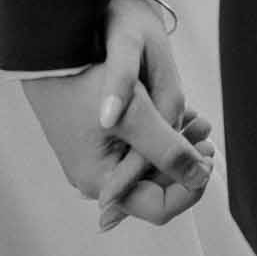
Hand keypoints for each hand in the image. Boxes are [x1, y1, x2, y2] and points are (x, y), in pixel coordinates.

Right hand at [95, 0, 216, 230]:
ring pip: (147, 162)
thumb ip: (169, 151)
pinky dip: (157, 133)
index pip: (159, 207)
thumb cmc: (87, 80)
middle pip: (154, 184)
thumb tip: (200, 177)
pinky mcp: (94, 140)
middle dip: (184, 159)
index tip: (207, 155)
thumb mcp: (138, 117)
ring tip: (196, 118)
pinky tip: (173, 112)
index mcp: (102, 182)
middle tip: (204, 129)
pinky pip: (134, 146)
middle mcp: (95, 178)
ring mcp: (93, 159)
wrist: (49, 48)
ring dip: (175, 143)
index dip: (190, 186)